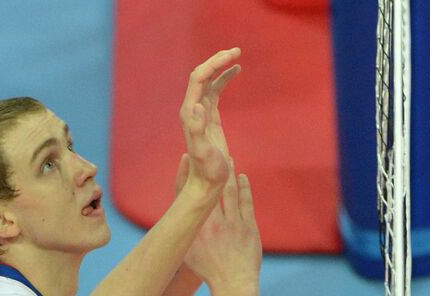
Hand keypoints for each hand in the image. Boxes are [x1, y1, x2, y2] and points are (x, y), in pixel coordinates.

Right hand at [176, 156, 261, 295]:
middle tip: (212, 147)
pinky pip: (246, 202)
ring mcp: (232, 224)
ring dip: (228, 173)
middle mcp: (212, 224)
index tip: (186, 156)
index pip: (188, 198)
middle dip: (210, 167)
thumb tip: (180, 214)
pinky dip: (244, 187)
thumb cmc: (208, 268)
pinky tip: (242, 176)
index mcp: (196, 230)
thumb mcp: (189, 250)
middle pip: (210, 189)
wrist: (233, 283)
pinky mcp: (248, 227)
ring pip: (229, 192)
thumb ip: (186, 230)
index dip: (185, 175)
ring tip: (227, 158)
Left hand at [180, 48, 241, 194]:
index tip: (232, 56)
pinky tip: (236, 71)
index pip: (199, 78)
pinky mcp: (209, 116)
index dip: (214, 64)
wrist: (206, 183)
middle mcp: (193, 108)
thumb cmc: (207, 170)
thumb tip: (197, 106)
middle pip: (202, 75)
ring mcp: (201, 111)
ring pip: (208, 80)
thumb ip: (196, 129)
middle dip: (217, 60)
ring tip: (237, 55)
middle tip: (236, 50)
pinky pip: (215, 90)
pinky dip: (224, 78)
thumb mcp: (202, 151)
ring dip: (220, 66)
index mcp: (190, 111)